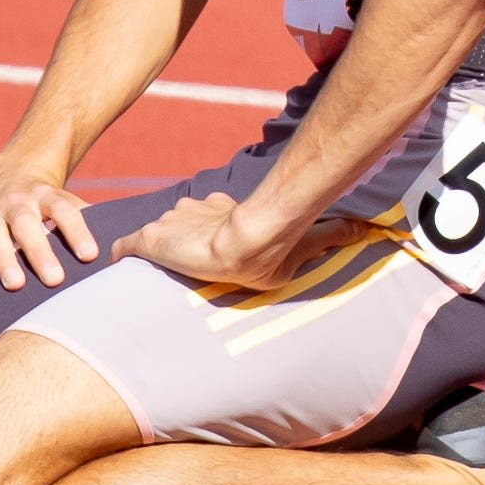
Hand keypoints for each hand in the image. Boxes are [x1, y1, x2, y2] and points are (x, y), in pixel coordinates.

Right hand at [0, 158, 99, 287]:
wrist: (12, 170)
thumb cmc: (46, 200)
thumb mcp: (63, 200)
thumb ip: (81, 220)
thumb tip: (114, 247)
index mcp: (45, 194)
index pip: (64, 209)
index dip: (77, 231)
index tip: (90, 255)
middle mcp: (16, 201)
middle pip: (28, 225)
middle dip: (40, 252)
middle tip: (54, 279)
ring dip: (3, 259)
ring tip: (15, 284)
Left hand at [123, 187, 328, 292]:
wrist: (241, 245)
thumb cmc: (269, 250)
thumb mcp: (302, 246)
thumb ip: (331, 236)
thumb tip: (369, 229)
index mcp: (224, 210)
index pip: (210, 215)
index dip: (210, 230)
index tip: (210, 247)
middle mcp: (196, 210)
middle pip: (181, 222)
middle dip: (180, 238)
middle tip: (183, 261)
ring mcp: (172, 223)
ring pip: (158, 234)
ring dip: (157, 249)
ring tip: (150, 275)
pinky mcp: (151, 239)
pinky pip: (126, 247)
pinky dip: (122, 256)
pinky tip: (116, 268)